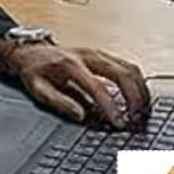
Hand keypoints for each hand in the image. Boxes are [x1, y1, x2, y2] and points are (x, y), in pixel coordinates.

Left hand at [0, 41, 148, 128]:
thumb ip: (58, 102)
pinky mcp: (104, 55)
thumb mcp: (37, 88)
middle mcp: (89, 56)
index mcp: (71, 65)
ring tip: (142, 112)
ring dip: (141, 91)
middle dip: (135, 99)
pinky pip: (129, 67)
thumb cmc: (35, 69)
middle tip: (137, 119)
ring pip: (131, 69)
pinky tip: (139, 98)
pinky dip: (138, 83)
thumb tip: (80, 115)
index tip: (119, 123)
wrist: (31, 49)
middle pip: (123, 74)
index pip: (98, 88)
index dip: (111, 108)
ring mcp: (99, 53)